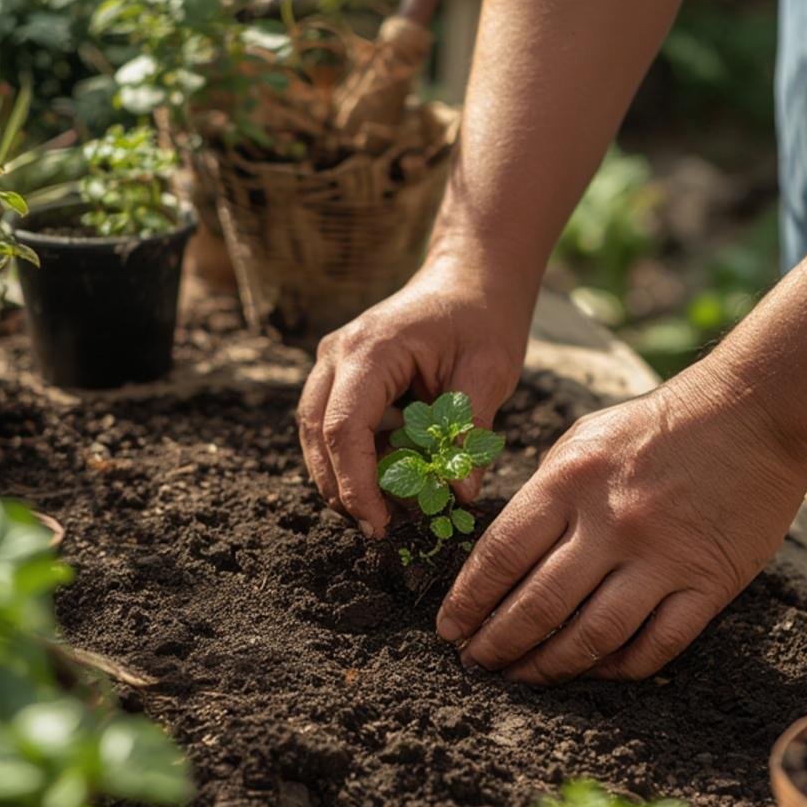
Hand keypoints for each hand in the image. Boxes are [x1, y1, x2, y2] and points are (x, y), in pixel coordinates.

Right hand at [297, 252, 531, 535]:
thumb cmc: (482, 318)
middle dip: (341, 488)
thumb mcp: (490, 372)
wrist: (470, 277)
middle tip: (378, 529)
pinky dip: (352, 457)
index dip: (356, 484)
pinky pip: (333, 423)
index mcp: (371, 349)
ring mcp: (334, 362)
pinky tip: (385, 481)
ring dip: (341, 476)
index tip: (379, 524)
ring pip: (316, 432)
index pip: (345, 428)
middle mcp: (338, 353)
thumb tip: (460, 494)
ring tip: (381, 512)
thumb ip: (469, 432)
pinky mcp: (342, 374)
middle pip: (318, 434)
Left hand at [435, 365, 806, 682]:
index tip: (450, 628)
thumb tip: (501, 554)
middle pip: (538, 605)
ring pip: (592, 636)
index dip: (468, 601)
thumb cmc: (658, 427)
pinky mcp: (709, 583)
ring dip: (548, 666)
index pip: (501, 556)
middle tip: (477, 662)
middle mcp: (612, 523)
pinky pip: (655, 645)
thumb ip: (543, 494)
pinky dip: (618, 667)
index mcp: (571, 482)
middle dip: (497, 644)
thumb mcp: (584, 441)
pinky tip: (592, 670)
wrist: (754, 412)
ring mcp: (663, 557)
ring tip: (521, 677)